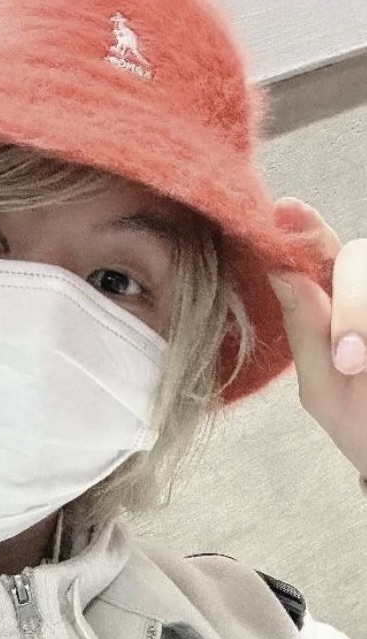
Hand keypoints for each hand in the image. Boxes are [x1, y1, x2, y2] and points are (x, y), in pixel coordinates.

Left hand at [268, 197, 366, 477]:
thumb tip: (280, 271)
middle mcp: (363, 293)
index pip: (315, 254)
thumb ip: (304, 332)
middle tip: (347, 361)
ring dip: (365, 313)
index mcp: (329, 304)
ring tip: (357, 366)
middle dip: (354, 304)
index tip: (285, 212)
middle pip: (359, 256)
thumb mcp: (324, 388)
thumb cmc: (361, 425)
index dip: (303, 230)